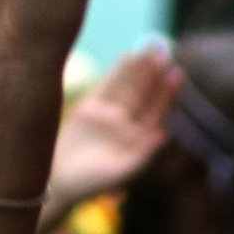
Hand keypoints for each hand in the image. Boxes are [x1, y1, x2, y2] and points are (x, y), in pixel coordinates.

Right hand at [45, 42, 183, 219]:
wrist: (57, 183)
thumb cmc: (90, 184)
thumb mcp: (119, 173)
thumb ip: (142, 155)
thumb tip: (164, 135)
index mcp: (138, 140)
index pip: (156, 111)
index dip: (166, 93)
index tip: (176, 73)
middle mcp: (125, 126)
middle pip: (143, 94)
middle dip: (154, 74)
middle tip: (164, 51)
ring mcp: (108, 116)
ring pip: (127, 87)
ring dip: (138, 69)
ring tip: (149, 49)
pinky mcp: (88, 110)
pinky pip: (106, 87)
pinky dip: (116, 72)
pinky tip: (127, 56)